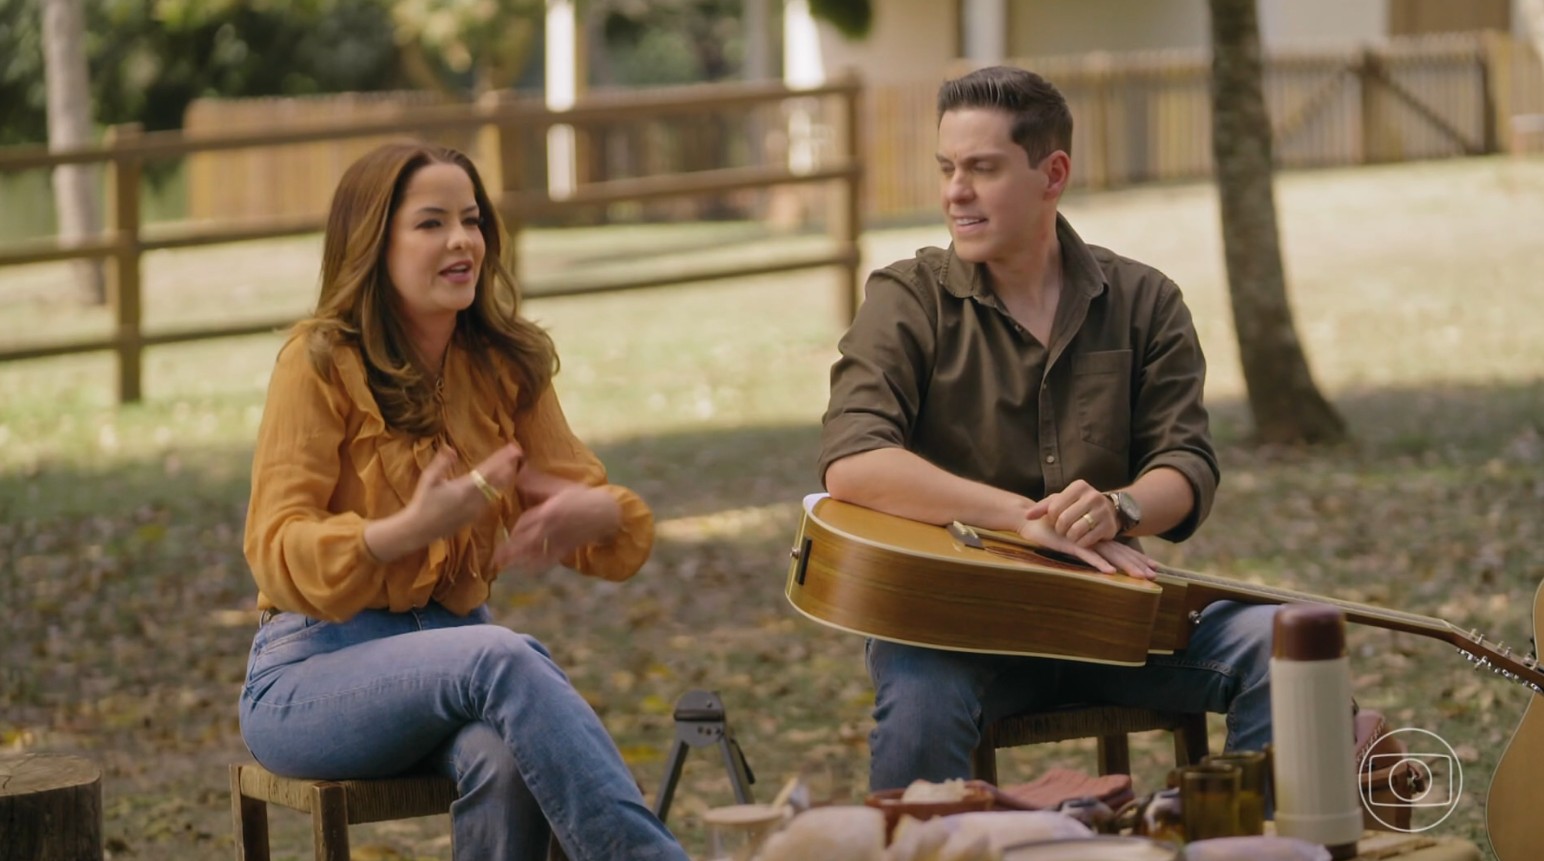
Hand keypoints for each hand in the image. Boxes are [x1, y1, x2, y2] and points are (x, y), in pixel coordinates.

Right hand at [405, 443, 522, 539]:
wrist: (419, 529)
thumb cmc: (423, 502)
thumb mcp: (429, 479)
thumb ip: (442, 463)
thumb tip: (451, 448)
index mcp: (466, 487)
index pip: (489, 469)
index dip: (503, 458)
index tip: (515, 448)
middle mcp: (475, 499)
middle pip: (498, 481)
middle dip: (508, 467)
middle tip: (516, 456)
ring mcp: (476, 510)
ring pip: (496, 492)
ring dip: (503, 479)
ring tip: (509, 468)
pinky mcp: (474, 518)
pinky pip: (489, 501)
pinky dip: (495, 490)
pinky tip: (495, 487)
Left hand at [493, 473, 620, 570]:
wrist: (605, 512)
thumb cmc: (582, 496)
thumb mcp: (560, 487)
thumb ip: (538, 484)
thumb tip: (519, 474)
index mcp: (549, 510)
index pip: (526, 521)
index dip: (515, 529)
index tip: (506, 534)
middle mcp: (552, 527)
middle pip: (527, 540)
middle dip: (511, 549)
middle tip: (496, 557)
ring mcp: (559, 540)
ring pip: (536, 552)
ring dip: (519, 560)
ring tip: (504, 565)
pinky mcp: (566, 549)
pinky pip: (549, 560)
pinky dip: (537, 566)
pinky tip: (526, 570)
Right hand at [1019, 500, 1158, 579]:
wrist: (1029, 518)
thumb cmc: (1049, 526)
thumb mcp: (1070, 538)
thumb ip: (1082, 546)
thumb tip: (1098, 558)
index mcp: (1095, 538)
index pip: (1120, 549)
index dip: (1136, 557)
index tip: (1152, 567)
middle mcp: (1092, 539)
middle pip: (1119, 553)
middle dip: (1137, 564)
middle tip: (1154, 575)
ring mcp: (1082, 541)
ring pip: (1108, 555)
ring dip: (1125, 566)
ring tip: (1140, 576)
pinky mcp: (1069, 544)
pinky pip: (1087, 555)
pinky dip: (1098, 563)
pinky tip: (1110, 572)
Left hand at [1025, 479, 1118, 547]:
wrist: (1108, 511)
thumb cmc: (1078, 506)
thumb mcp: (1062, 501)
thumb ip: (1043, 507)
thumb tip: (1027, 516)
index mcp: (1079, 487)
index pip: (1054, 508)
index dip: (1051, 518)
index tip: (1055, 519)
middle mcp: (1093, 496)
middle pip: (1063, 520)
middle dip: (1059, 529)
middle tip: (1062, 529)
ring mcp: (1103, 511)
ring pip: (1075, 531)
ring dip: (1069, 537)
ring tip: (1071, 534)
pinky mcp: (1109, 527)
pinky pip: (1087, 541)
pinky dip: (1080, 543)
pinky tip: (1081, 539)